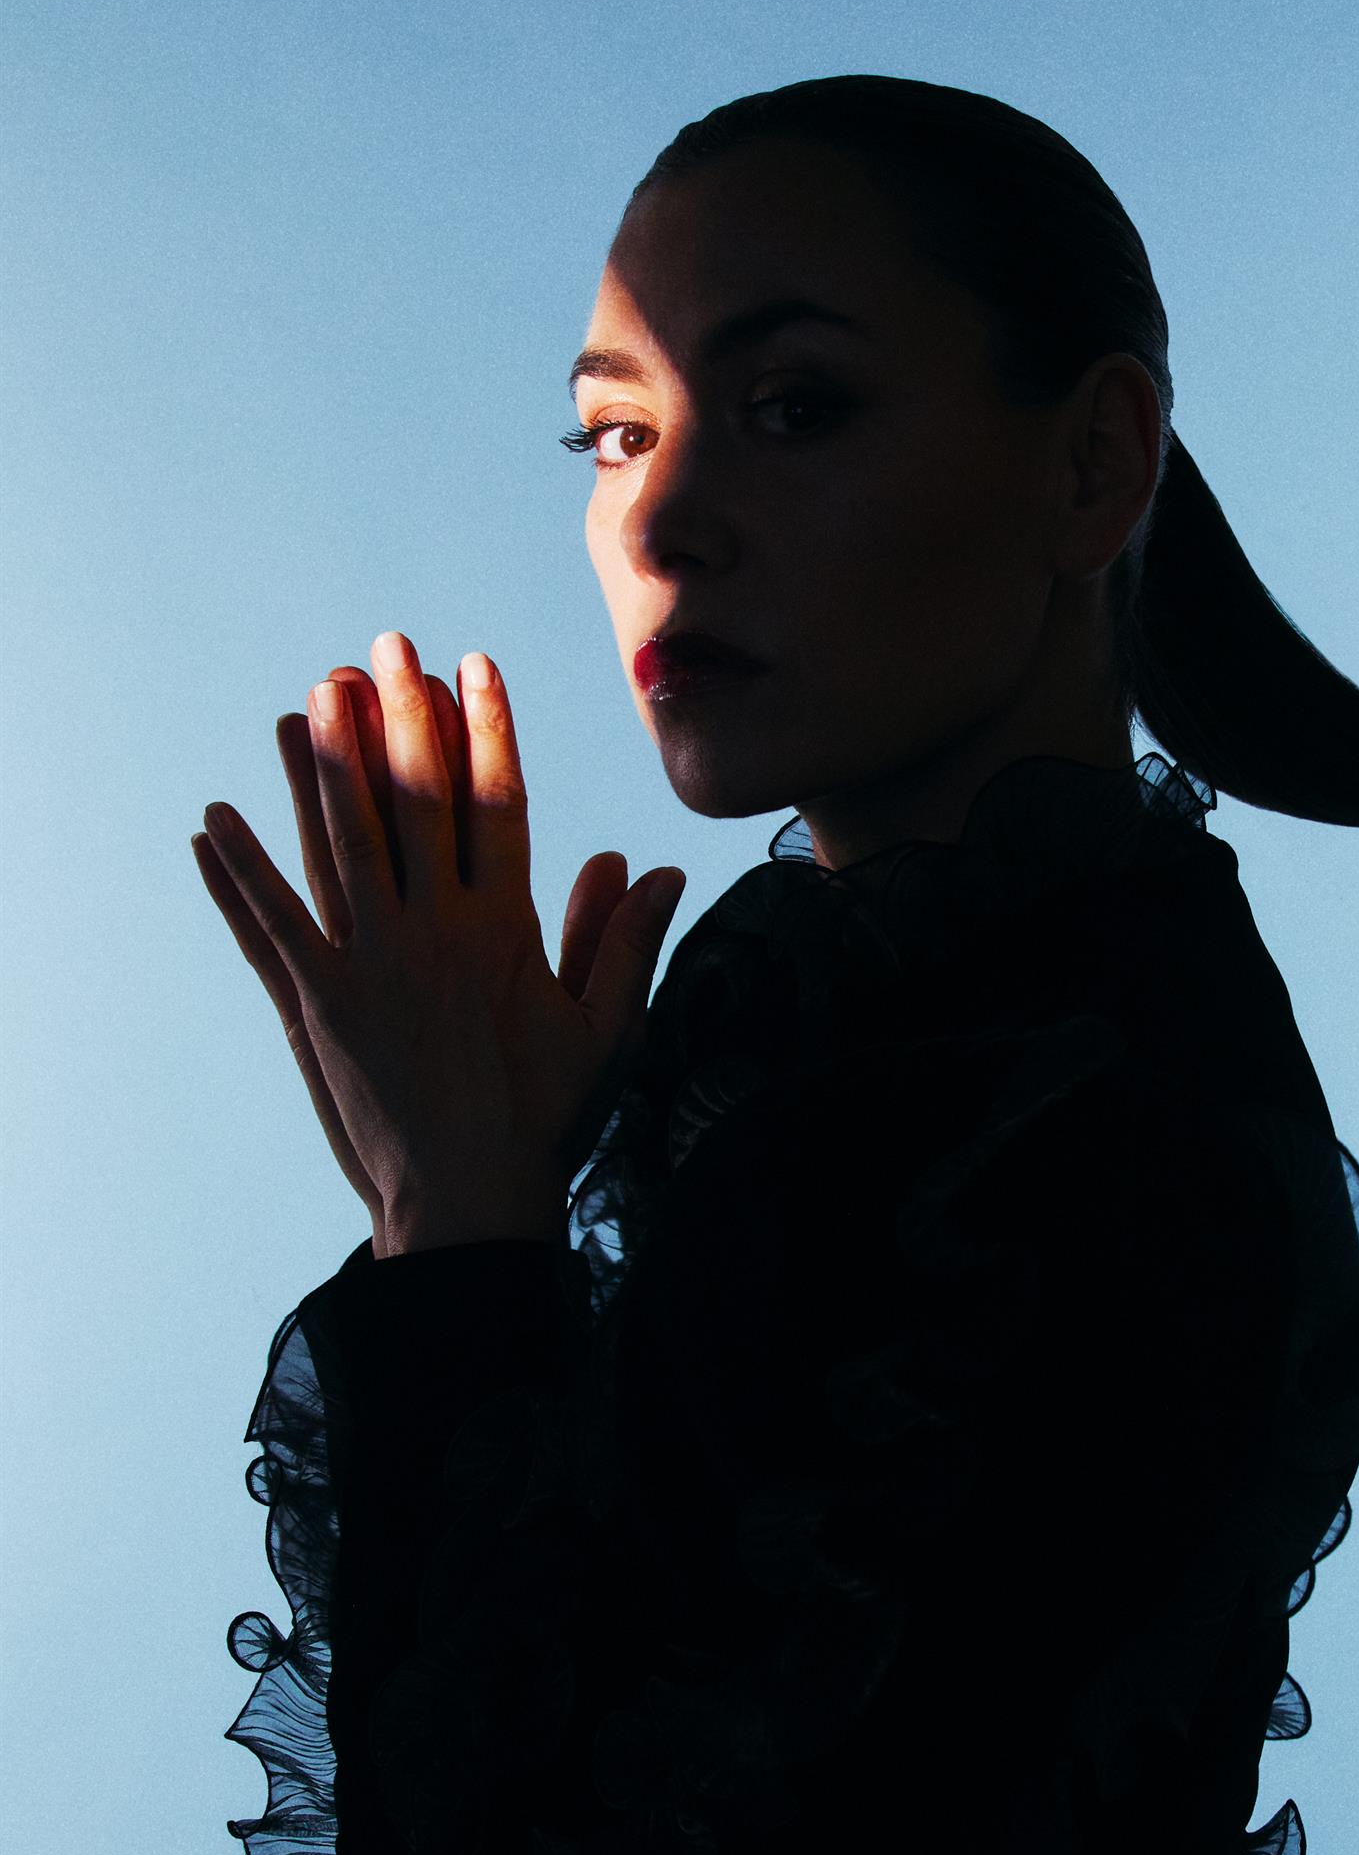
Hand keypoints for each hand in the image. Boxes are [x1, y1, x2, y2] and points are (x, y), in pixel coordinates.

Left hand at [194, 631, 684, 1256]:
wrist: (467, 1206)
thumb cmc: (542, 1122)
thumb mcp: (603, 1032)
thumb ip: (621, 942)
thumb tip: (650, 867)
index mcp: (501, 930)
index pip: (495, 805)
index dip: (483, 729)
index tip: (470, 665)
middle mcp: (431, 932)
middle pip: (410, 803)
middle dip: (397, 718)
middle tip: (380, 647)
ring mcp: (367, 966)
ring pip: (338, 846)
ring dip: (320, 769)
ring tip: (309, 700)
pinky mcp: (315, 1006)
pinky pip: (270, 927)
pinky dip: (238, 874)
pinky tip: (212, 821)